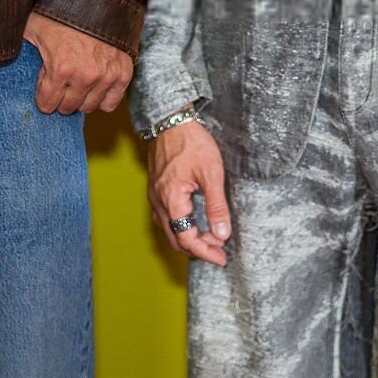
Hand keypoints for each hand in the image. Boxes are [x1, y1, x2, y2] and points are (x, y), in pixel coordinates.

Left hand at [22, 12, 132, 114]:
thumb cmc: (61, 8)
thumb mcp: (32, 26)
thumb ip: (16, 44)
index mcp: (60, 68)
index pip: (47, 104)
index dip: (42, 94)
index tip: (44, 84)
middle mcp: (85, 76)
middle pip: (68, 108)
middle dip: (60, 97)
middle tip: (60, 82)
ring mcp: (106, 75)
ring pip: (89, 107)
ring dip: (80, 98)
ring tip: (76, 81)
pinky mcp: (123, 72)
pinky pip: (111, 102)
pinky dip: (102, 96)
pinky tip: (94, 85)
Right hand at [148, 117, 230, 265]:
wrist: (171, 119)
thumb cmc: (191, 142)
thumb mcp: (211, 173)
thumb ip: (216, 206)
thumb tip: (222, 233)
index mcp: (171, 199)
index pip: (186, 238)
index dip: (204, 252)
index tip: (221, 258)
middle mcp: (158, 201)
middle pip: (175, 238)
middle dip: (197, 248)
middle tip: (219, 252)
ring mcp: (154, 195)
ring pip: (169, 228)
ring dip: (189, 237)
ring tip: (211, 238)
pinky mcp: (156, 188)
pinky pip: (166, 216)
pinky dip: (181, 225)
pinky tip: (196, 221)